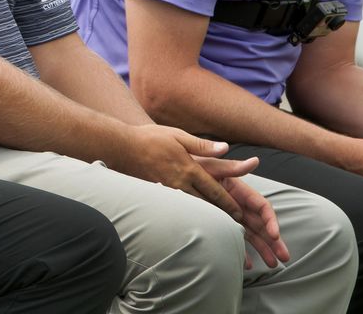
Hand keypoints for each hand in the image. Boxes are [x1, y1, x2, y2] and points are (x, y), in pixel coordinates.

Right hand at [108, 124, 251, 221]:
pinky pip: (177, 208)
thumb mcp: (179, 136)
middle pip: (206, 204)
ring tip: (218, 227)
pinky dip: (188, 215)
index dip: (229, 203)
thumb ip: (203, 146)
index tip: (239, 213)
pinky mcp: (158, 194)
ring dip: (206, 218)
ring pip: (192, 209)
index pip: (215, 190)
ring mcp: (168, 191)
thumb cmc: (151, 138)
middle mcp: (180, 183)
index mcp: (189, 169)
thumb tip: (225, 149)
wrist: (123, 147)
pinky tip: (192, 220)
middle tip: (234, 226)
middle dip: (221, 215)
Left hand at [196, 161, 289, 268]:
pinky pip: (234, 237)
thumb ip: (232, 167)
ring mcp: (229, 214)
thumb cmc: (192, 166)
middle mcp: (237, 203)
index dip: (271, 221)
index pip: (262, 207)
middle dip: (274, 241)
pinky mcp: (219, 222)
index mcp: (239, 190)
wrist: (172, 171)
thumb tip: (255, 161)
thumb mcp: (211, 166)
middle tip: (284, 257)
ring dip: (263, 248)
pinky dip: (241, 250)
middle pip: (261, 223)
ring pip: (251, 233)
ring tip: (273, 265)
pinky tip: (247, 264)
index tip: (275, 235)